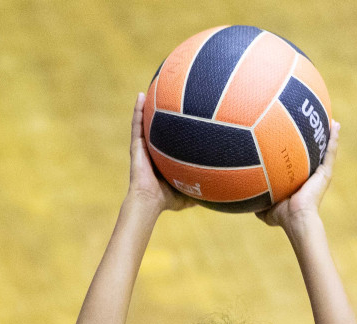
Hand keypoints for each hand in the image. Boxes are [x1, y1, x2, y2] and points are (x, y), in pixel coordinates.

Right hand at [126, 93, 192, 213]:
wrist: (149, 201)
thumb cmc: (166, 199)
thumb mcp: (188, 193)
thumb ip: (202, 189)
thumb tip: (220, 192)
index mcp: (164, 158)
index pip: (171, 140)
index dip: (176, 129)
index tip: (185, 115)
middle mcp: (154, 150)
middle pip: (158, 128)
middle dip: (161, 114)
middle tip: (170, 97)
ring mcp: (144, 147)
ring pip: (146, 122)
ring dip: (148, 106)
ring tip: (152, 89)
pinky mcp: (136, 146)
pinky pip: (137, 124)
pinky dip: (138, 109)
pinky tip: (141, 95)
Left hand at [258, 121, 339, 229]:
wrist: (295, 218)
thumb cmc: (282, 216)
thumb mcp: (265, 207)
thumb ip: (257, 198)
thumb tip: (241, 194)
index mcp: (299, 181)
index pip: (298, 161)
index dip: (296, 149)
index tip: (292, 135)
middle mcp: (310, 175)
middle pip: (313, 152)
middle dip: (314, 138)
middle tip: (312, 122)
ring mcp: (319, 174)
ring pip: (325, 149)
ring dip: (328, 134)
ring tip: (329, 119)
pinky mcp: (325, 173)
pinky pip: (331, 152)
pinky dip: (334, 139)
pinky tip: (335, 125)